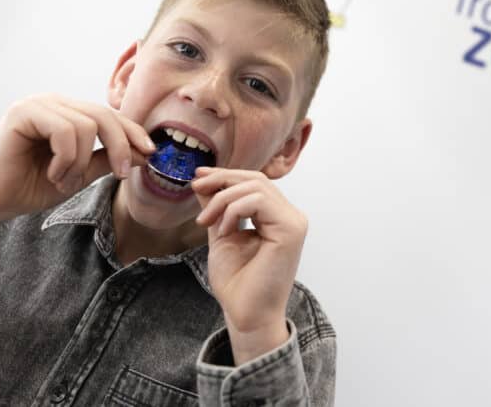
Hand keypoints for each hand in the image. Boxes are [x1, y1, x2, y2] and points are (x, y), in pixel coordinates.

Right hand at [0, 94, 154, 219]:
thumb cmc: (31, 186)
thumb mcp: (81, 173)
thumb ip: (109, 159)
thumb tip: (146, 152)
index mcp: (68, 112)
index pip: (110, 115)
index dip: (133, 132)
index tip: (151, 154)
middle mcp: (55, 102)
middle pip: (104, 115)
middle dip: (120, 146)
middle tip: (120, 174)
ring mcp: (38, 103)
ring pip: (87, 125)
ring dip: (81, 162)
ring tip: (64, 181)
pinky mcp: (23, 111)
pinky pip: (65, 130)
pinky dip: (66, 158)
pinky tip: (53, 174)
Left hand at [192, 167, 307, 361]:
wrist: (245, 314)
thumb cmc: (237, 282)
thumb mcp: (221, 234)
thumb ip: (217, 207)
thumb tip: (204, 182)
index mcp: (277, 216)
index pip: (254, 182)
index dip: (225, 175)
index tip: (198, 178)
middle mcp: (290, 215)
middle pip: (256, 179)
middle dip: (221, 180)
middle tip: (196, 190)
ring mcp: (294, 221)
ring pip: (256, 186)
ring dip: (223, 199)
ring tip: (205, 221)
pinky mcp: (291, 229)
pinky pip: (259, 201)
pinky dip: (234, 210)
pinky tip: (223, 230)